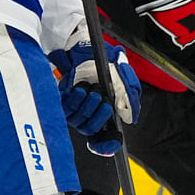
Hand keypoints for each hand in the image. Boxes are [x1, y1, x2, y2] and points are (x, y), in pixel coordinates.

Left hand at [49, 39, 138, 155]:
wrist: (86, 50)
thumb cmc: (104, 64)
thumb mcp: (123, 79)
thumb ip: (129, 98)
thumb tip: (132, 118)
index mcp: (105, 113)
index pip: (104, 139)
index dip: (107, 145)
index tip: (111, 142)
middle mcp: (89, 115)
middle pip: (91, 130)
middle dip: (98, 117)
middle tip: (104, 102)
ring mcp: (74, 109)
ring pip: (79, 121)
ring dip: (87, 106)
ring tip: (92, 91)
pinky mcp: (62, 101)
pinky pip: (66, 109)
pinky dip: (75, 100)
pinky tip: (80, 89)